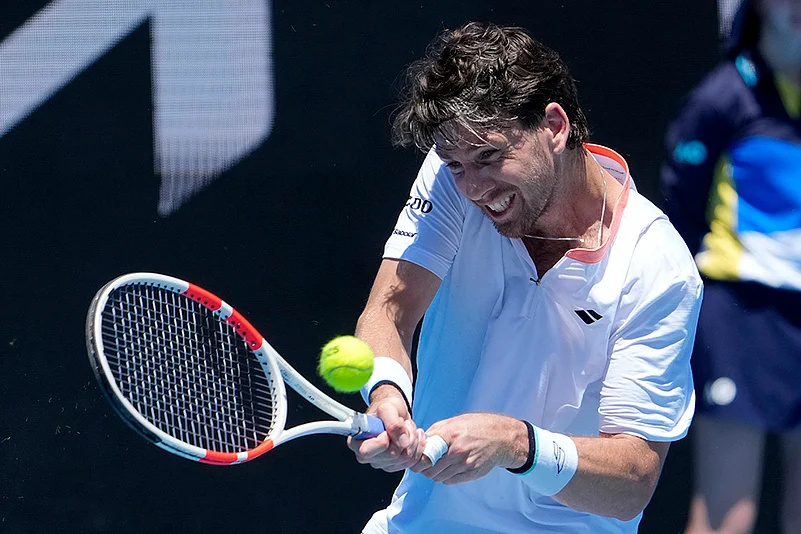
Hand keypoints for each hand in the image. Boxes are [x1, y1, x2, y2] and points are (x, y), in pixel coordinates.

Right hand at [347, 385, 425, 471]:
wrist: (394, 412)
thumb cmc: (385, 408)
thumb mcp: (387, 408)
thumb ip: (393, 423)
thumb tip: (403, 442)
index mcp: (357, 442)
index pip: (366, 452)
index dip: (382, 442)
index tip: (387, 430)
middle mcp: (367, 456)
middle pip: (391, 456)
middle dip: (404, 436)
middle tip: (403, 423)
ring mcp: (382, 462)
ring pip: (405, 458)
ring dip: (413, 439)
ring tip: (408, 427)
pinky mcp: (395, 465)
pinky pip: (413, 461)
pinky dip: (418, 446)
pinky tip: (414, 435)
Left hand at [413, 413, 527, 484]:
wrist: (502, 437)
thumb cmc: (477, 426)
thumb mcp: (454, 421)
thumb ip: (436, 431)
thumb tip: (421, 441)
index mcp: (450, 434)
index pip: (425, 454)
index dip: (417, 459)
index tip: (416, 458)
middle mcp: (457, 451)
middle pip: (430, 470)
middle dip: (424, 469)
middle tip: (424, 464)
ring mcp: (466, 464)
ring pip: (439, 478)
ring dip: (434, 474)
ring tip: (437, 465)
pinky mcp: (472, 474)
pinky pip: (450, 481)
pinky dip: (445, 477)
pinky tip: (448, 469)